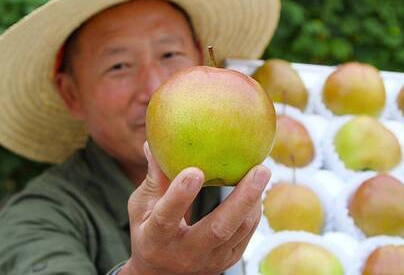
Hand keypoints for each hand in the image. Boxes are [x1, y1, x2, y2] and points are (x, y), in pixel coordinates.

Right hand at [120, 142, 270, 274]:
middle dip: (242, 199)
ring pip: (238, 232)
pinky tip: (257, 188)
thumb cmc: (148, 231)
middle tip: (260, 169)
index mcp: (155, 239)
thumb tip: (153, 141)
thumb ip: (153, 177)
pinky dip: (253, 211)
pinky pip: (246, 235)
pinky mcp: (227, 261)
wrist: (161, 274)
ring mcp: (209, 261)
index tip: (194, 170)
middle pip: (218, 229)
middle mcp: (184, 253)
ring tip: (262, 172)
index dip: (179, 196)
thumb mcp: (141, 207)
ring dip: (253, 201)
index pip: (167, 218)